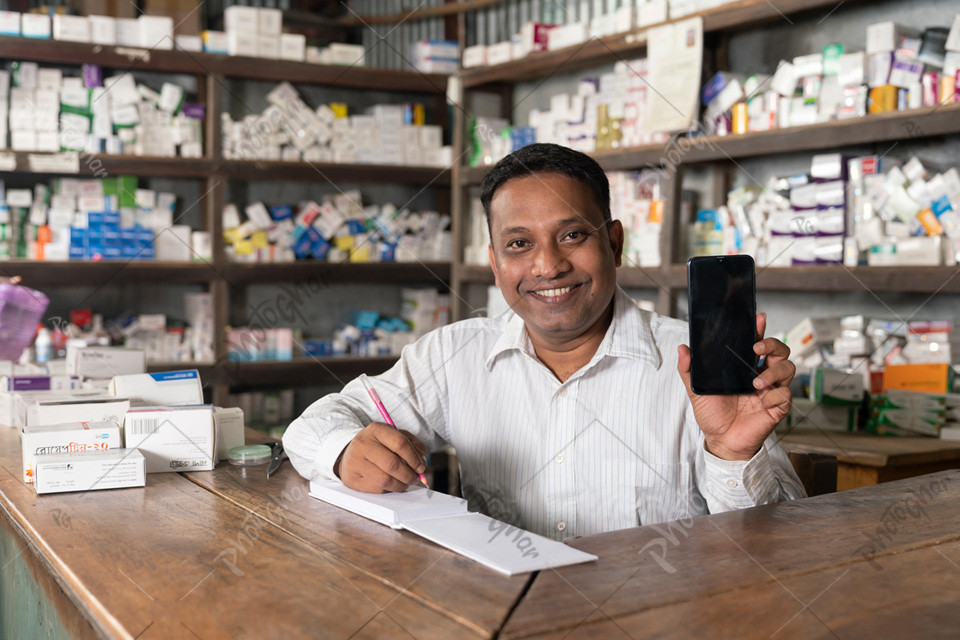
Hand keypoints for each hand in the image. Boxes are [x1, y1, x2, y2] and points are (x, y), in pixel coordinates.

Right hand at [335, 423, 426, 492]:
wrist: (350, 453)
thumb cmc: (378, 445)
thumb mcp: (394, 436)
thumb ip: (412, 445)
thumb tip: (422, 462)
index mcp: (376, 429)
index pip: (400, 444)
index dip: (414, 458)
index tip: (421, 467)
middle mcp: (363, 444)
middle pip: (392, 464)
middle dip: (409, 475)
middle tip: (415, 478)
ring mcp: (355, 462)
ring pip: (385, 480)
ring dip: (401, 485)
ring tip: (405, 482)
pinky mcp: (352, 479)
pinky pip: (376, 489)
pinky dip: (389, 489)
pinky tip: (391, 484)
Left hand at [677, 313, 794, 460]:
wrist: (720, 440)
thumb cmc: (712, 414)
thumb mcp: (696, 390)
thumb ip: (689, 369)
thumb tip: (683, 348)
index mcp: (744, 367)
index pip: (757, 343)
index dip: (761, 329)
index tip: (759, 318)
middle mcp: (761, 375)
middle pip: (780, 351)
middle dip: (773, 344)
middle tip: (757, 348)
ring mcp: (771, 390)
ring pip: (788, 369)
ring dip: (774, 372)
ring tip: (756, 383)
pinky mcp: (777, 407)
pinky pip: (786, 395)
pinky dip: (775, 396)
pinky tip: (762, 403)